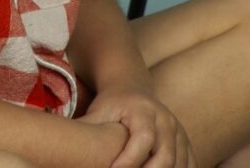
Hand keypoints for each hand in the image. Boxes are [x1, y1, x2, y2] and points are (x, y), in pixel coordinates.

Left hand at [81, 86, 196, 167]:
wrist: (132, 89)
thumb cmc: (111, 104)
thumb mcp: (98, 111)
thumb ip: (85, 128)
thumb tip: (59, 143)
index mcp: (143, 111)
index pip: (142, 139)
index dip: (130, 160)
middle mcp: (166, 121)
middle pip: (165, 156)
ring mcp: (179, 132)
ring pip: (179, 164)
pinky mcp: (186, 144)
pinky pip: (190, 165)